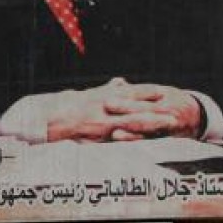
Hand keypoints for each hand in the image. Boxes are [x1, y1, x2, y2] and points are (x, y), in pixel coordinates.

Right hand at [44, 78, 199, 141]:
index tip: (162, 91)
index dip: (147, 92)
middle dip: (157, 107)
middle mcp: (104, 105)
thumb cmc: (64, 107)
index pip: (128, 92)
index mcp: (102, 96)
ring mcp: (102, 119)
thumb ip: (105, 89)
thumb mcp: (86, 95)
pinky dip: (135, 137)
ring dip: (153, 121)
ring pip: (133, 119)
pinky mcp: (99, 131)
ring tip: (171, 123)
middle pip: (136, 105)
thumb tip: (121, 82)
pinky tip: (148, 140)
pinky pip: (121, 134)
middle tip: (176, 108)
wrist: (46, 117)